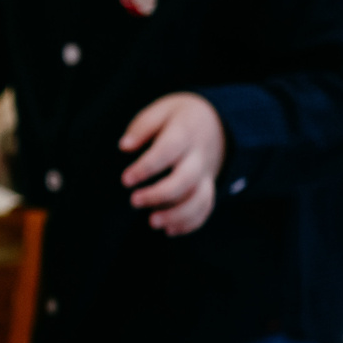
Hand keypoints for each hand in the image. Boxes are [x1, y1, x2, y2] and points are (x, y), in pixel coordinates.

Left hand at [120, 92, 226, 234]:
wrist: (217, 122)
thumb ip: (142, 128)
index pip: (168, 150)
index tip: (126, 180)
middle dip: (161, 194)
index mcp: (184, 133)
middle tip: (134, 201)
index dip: (147, 167)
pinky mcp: (208, 187)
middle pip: (186, 179)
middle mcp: (198, 157)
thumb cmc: (178, 118)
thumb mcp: (161, 111)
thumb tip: (124, 146)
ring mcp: (206, 174)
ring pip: (200, 199)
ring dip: (178, 215)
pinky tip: (169, 230)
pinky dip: (190, 223)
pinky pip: (206, 208)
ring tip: (152, 222)